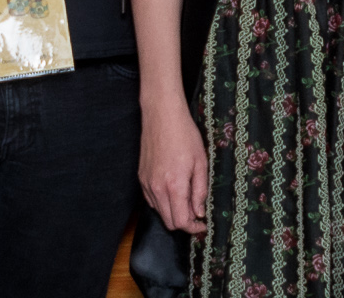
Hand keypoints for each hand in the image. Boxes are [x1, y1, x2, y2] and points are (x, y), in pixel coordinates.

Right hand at [138, 99, 207, 234]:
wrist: (162, 115)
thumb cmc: (184, 135)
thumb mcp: (200, 163)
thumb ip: (200, 191)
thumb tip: (199, 213)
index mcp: (174, 185)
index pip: (181, 221)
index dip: (193, 227)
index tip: (202, 224)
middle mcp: (157, 188)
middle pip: (168, 221)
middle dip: (184, 222)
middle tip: (197, 213)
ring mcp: (147, 183)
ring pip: (159, 212)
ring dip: (173, 212)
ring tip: (186, 198)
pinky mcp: (141, 177)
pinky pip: (151, 200)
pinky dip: (163, 202)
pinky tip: (173, 190)